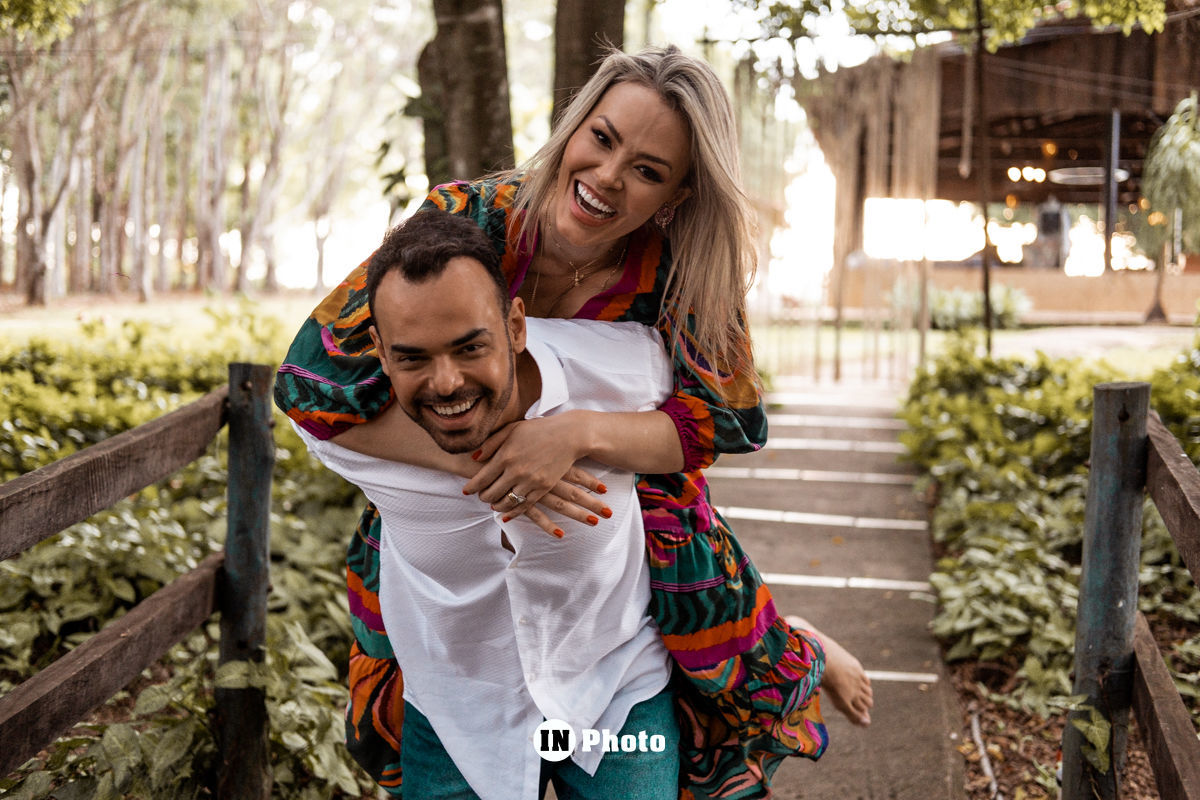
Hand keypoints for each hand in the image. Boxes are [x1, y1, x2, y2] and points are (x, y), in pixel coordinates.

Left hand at [462, 415, 610, 536]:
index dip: (471, 487)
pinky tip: (507, 512)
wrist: (569, 435)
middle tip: (481, 495)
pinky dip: (513, 512)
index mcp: (506, 455)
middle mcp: (516, 471)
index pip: (481, 479)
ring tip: (493, 503)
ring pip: (506, 502)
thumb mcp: (512, 429)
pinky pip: (524, 505)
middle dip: (482, 497)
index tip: (466, 490)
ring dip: (496, 505)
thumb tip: (475, 458)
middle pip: (491, 493)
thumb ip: (491, 443)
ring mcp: (530, 481)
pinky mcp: (543, 488)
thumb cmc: (539, 429)